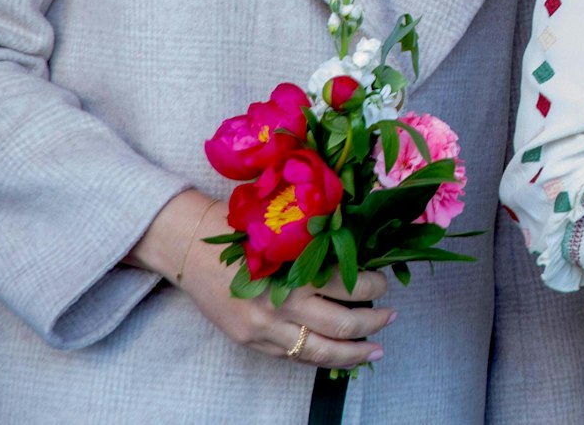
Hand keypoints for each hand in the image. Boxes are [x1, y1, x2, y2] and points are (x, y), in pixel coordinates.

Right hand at [133, 190, 395, 368]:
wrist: (191, 247)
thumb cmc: (242, 228)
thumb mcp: (284, 226)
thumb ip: (317, 242)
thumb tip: (362, 249)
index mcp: (294, 266)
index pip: (348, 283)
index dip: (374, 285)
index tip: (386, 280)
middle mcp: (282, 301)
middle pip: (342, 322)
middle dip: (373, 322)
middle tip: (391, 315)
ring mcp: (265, 326)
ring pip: (321, 350)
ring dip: (354, 352)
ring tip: (376, 349)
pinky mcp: (251, 340)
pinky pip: (294, 357)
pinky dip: (322, 358)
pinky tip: (341, 356)